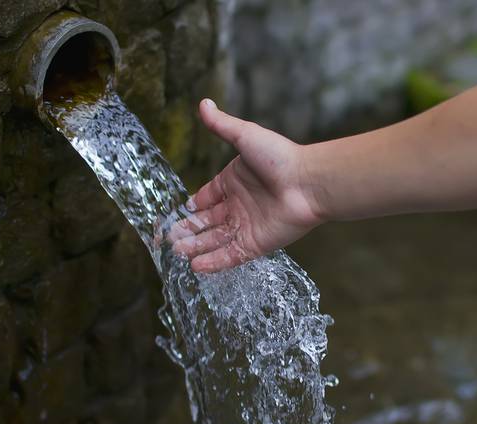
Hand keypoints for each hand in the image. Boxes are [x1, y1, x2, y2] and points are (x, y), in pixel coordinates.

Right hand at [168, 99, 325, 272]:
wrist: (308, 182)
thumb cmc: (279, 157)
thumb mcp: (245, 136)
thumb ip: (221, 125)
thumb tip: (203, 103)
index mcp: (233, 183)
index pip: (205, 199)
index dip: (189, 209)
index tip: (172, 218)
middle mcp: (238, 206)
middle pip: (206, 223)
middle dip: (187, 232)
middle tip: (168, 240)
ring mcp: (247, 226)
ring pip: (215, 240)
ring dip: (196, 248)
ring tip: (176, 254)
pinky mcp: (256, 244)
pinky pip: (231, 255)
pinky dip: (214, 262)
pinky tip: (196, 267)